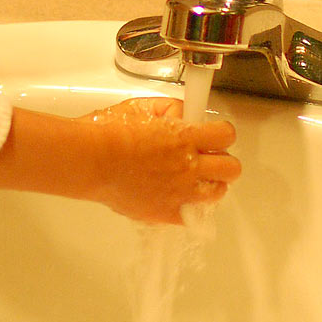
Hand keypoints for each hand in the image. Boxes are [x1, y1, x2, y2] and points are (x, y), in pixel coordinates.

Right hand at [0, 97, 239, 225]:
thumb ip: (169, 108)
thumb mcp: (141, 106)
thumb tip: (184, 114)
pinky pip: (194, 215)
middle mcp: (188, 166)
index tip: (213, 131)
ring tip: (195, 176)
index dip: (222, 132)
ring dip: (211, 182)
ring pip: (218, 193)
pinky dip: (191, 205)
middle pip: (231, 167)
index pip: (225, 135)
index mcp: (184, 136)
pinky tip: (180, 195)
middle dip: (221, 158)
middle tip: (205, 154)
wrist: (90, 159)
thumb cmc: (109, 129)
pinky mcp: (166, 213)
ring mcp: (179, 193)